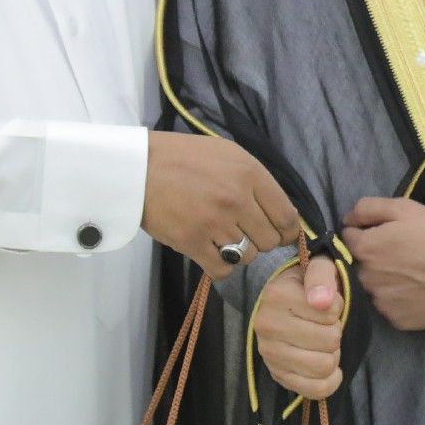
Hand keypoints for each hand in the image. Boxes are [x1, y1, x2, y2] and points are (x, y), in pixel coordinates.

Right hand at [141, 132, 298, 279]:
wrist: (138, 167)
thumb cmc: (185, 158)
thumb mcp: (228, 155)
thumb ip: (256, 181)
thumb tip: (280, 214)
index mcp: (249, 173)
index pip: (287, 217)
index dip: (287, 232)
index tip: (280, 235)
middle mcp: (236, 198)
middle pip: (269, 241)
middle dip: (259, 240)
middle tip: (241, 231)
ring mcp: (214, 222)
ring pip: (247, 257)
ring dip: (237, 253)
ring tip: (220, 237)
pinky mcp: (192, 241)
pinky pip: (223, 270)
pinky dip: (220, 267)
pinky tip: (211, 253)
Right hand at [256, 255, 342, 399]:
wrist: (285, 305)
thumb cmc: (307, 286)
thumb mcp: (318, 268)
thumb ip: (322, 276)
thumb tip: (322, 301)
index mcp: (277, 295)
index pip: (331, 312)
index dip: (337, 307)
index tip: (325, 303)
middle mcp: (267, 325)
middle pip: (330, 340)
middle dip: (336, 332)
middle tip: (325, 325)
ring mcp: (270, 354)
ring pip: (324, 366)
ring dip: (332, 355)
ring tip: (322, 342)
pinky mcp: (278, 376)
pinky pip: (316, 390)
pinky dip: (330, 381)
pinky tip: (327, 365)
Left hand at [342, 197, 424, 332]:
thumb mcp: (404, 207)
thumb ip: (367, 209)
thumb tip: (346, 221)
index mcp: (365, 250)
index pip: (348, 239)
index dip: (365, 233)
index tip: (385, 233)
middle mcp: (367, 280)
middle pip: (360, 266)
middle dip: (373, 259)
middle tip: (402, 254)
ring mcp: (383, 304)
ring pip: (374, 289)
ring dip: (385, 281)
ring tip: (412, 274)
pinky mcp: (399, 321)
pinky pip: (390, 308)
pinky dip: (399, 300)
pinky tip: (418, 290)